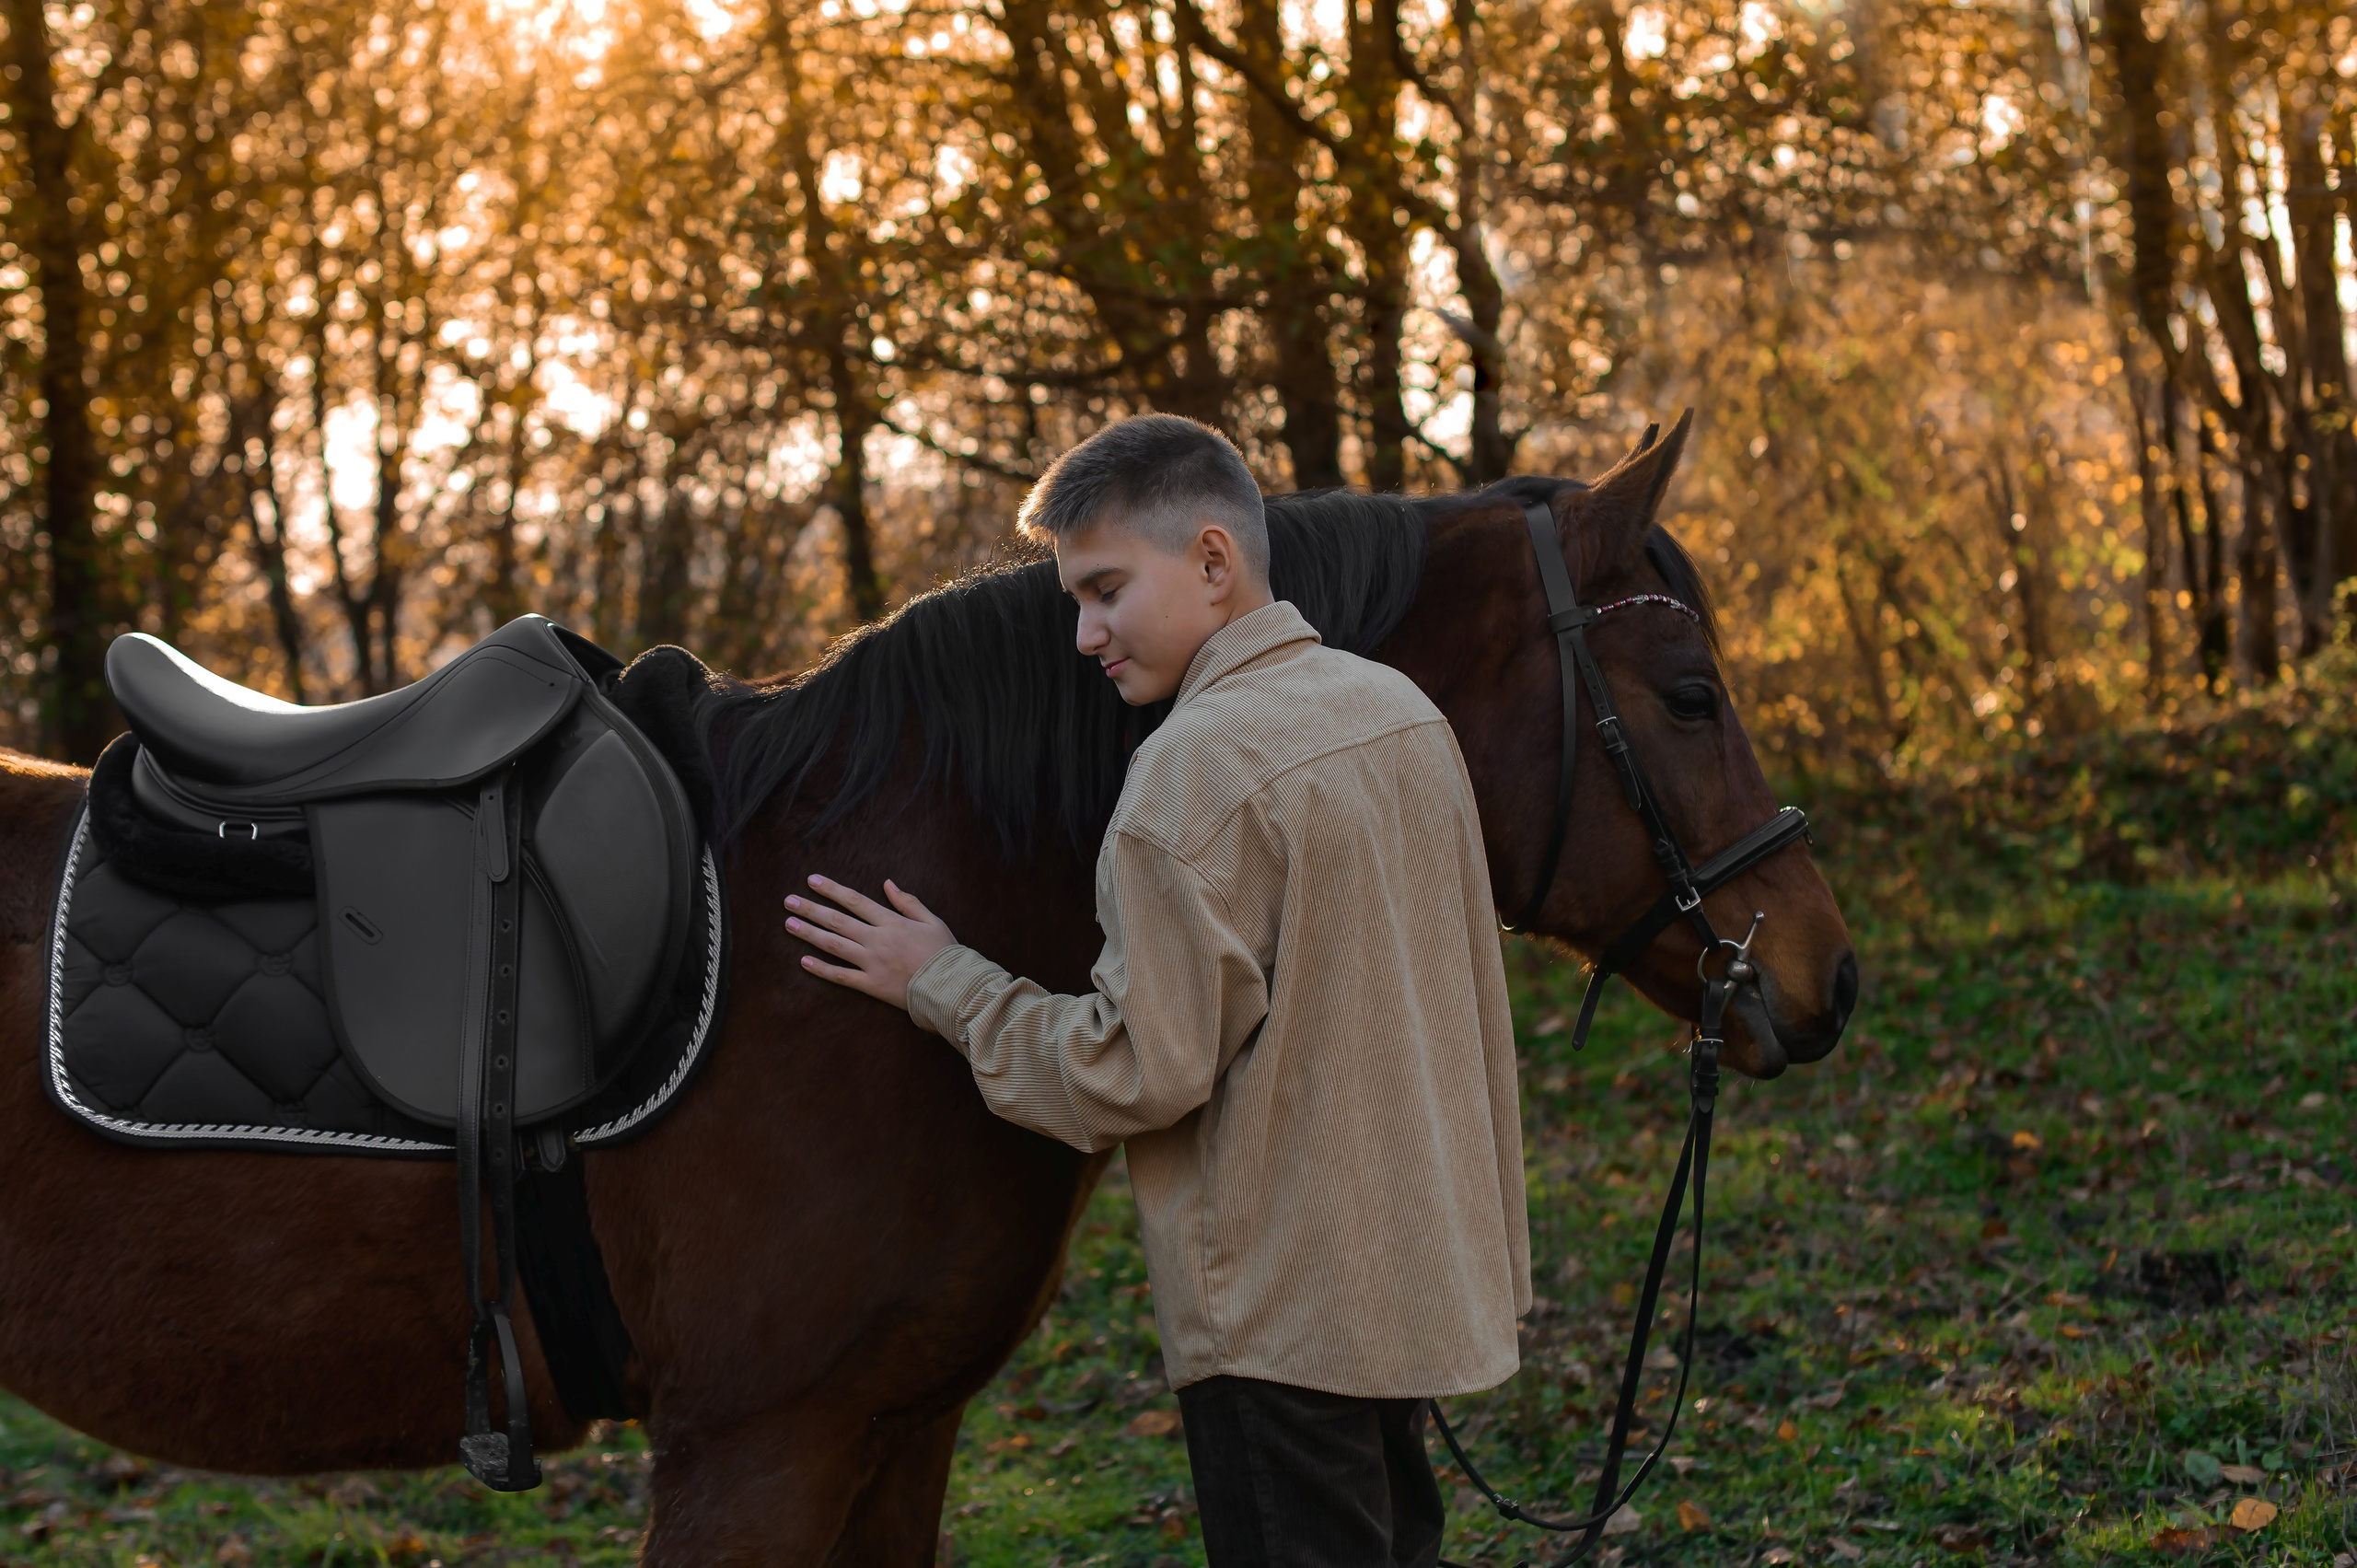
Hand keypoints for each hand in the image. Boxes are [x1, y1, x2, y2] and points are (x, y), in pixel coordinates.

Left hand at [784, 874, 956, 1010]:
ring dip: (809, 934)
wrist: (952, 986)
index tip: (812, 880)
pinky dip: (822, 969)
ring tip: (789, 923)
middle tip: (789, 901)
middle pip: (837, 921)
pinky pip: (842, 976)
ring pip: (834, 945)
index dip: (831, 889)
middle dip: (811, 909)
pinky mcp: (872, 985)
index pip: (855, 900)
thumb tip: (888, 883)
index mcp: (891, 922)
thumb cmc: (944, 953)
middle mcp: (877, 940)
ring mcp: (872, 963)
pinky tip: (804, 961)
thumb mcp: (932, 921)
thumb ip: (908, 902)